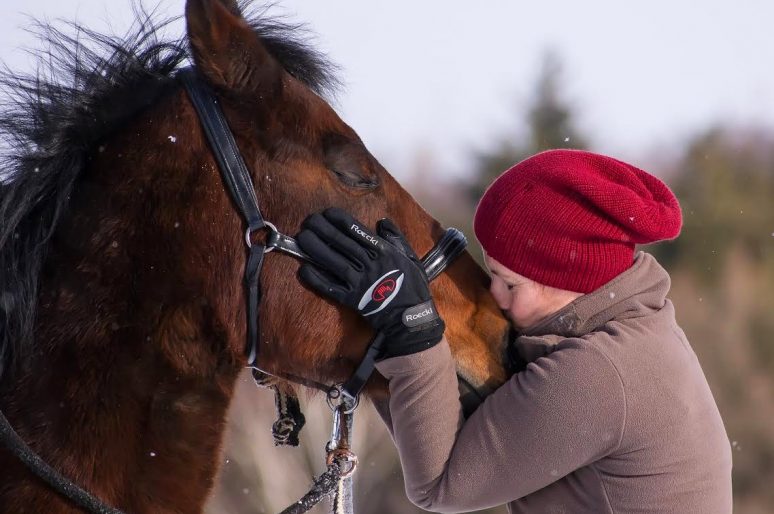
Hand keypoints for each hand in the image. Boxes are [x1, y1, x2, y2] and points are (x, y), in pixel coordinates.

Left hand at [296, 207, 444, 358]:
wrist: (411, 318)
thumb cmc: (413, 286)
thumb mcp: (411, 258)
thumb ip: (396, 238)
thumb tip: (382, 221)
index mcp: (384, 253)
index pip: (358, 232)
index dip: (341, 221)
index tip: (327, 213)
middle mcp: (370, 265)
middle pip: (342, 244)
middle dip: (324, 230)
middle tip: (309, 220)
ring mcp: (360, 283)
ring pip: (334, 263)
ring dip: (316, 250)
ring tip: (302, 237)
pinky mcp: (353, 300)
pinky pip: (332, 288)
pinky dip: (317, 280)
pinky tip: (303, 269)